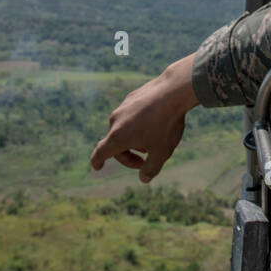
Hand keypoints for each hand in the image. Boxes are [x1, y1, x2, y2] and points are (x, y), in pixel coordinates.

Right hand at [90, 54, 199, 182]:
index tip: (97, 167)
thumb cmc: (166, 125)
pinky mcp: (132, 96)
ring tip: (153, 139)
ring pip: (124, 128)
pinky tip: (156, 121)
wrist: (173, 91)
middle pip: (115, 143)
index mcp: (118, 137)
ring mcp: (123, 106)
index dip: (97, 161)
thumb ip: (151, 169)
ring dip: (133, 138)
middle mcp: (115, 121)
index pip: (100, 153)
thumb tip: (143, 179)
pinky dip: (138, 123)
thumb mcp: (162, 153)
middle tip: (144, 161)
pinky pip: (131, 115)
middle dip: (127, 155)